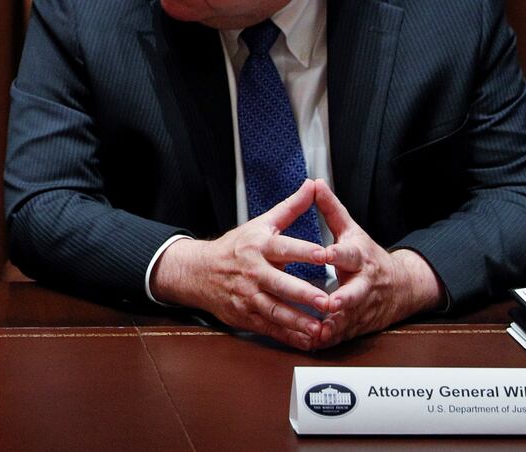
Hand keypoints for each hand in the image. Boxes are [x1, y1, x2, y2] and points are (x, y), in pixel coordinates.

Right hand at [151, 179, 331, 350]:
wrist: (198, 272)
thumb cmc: (235, 247)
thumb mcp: (260, 223)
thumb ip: (290, 208)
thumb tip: (311, 185)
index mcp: (259, 247)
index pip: (284, 248)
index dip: (305, 251)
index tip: (327, 255)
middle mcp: (253, 272)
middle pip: (280, 285)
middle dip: (303, 294)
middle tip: (327, 301)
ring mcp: (248, 296)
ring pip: (275, 310)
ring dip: (298, 321)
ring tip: (320, 328)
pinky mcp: (245, 315)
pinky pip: (269, 327)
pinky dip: (288, 336)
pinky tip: (307, 340)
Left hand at [314, 181, 441, 347]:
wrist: (401, 288)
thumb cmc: (368, 256)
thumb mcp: (352, 231)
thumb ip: (331, 210)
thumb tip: (315, 183)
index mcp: (360, 259)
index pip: (349, 255)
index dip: (338, 254)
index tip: (326, 254)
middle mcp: (363, 285)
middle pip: (355, 293)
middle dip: (344, 299)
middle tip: (329, 303)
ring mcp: (362, 307)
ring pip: (348, 318)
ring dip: (333, 325)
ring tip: (315, 329)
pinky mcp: (356, 325)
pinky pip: (341, 335)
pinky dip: (327, 339)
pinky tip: (311, 342)